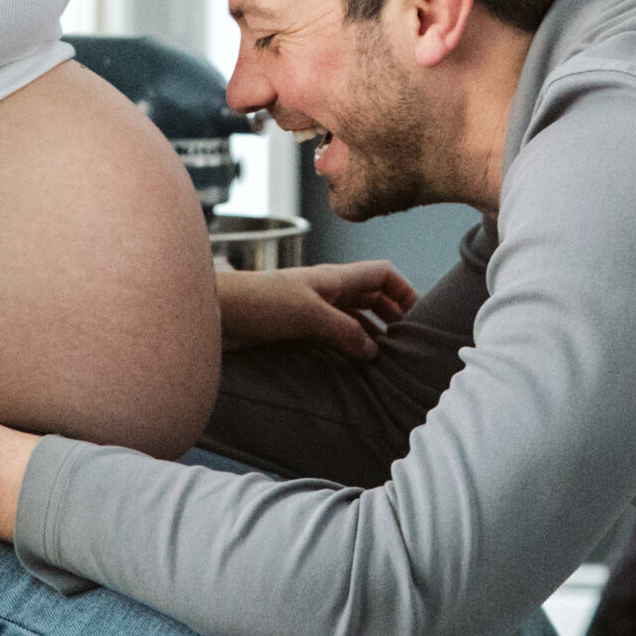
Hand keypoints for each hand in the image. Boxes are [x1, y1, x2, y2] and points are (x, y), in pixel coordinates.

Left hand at [216, 261, 416, 358]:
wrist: (218, 312)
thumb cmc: (260, 303)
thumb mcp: (310, 314)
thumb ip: (344, 330)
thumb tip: (373, 350)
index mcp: (335, 278)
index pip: (382, 275)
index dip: (403, 291)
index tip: (417, 316)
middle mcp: (327, 290)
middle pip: (371, 295)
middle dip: (392, 314)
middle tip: (407, 341)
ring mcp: (312, 308)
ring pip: (354, 315)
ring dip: (371, 331)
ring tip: (387, 355)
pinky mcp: (297, 326)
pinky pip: (334, 332)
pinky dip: (349, 342)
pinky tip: (354, 360)